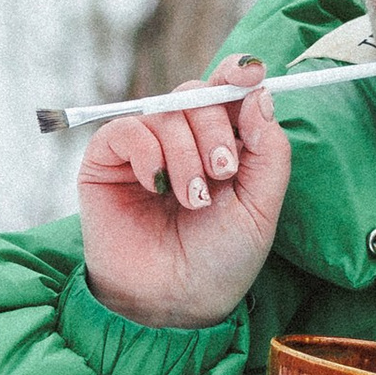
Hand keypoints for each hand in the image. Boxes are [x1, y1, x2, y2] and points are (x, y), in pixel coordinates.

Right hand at [79, 56, 291, 329]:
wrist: (175, 301)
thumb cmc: (220, 259)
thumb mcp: (261, 205)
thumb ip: (267, 149)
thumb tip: (258, 92)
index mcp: (223, 144)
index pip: (229, 90)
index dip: (238, 73)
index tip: (248, 73)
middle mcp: (184, 139)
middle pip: (198, 94)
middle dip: (215, 127)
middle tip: (221, 172)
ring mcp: (144, 148)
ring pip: (167, 111)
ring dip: (185, 153)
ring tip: (191, 199)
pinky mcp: (108, 160)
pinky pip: (129, 128)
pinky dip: (149, 153)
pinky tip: (156, 187)